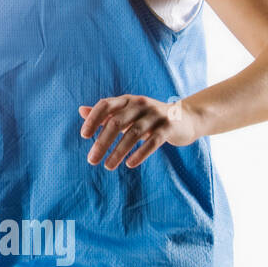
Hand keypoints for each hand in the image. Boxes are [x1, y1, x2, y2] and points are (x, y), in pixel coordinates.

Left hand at [78, 94, 199, 169]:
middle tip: (91, 160)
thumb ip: (106, 112)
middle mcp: (140, 104)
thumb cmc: (149, 117)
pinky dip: (139, 154)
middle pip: (116, 122)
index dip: (93, 119)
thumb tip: (80, 111)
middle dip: (102, 142)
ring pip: (133, 134)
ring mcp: (156, 115)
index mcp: (127, 100)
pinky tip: (129, 164)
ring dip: (118, 152)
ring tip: (107, 166)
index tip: (84, 136)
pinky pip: (152, 142)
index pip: (105, 105)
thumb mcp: (128, 112)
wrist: (186, 117)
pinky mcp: (169, 128)